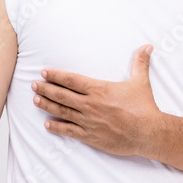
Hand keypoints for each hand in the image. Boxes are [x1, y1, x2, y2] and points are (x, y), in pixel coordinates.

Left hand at [31, 44, 162, 156]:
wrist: (148, 133)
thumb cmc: (144, 107)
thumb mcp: (141, 82)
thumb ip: (140, 63)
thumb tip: (147, 46)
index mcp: (98, 90)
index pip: (71, 80)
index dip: (56, 75)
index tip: (44, 72)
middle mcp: (90, 104)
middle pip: (62, 95)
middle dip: (46, 89)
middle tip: (34, 85)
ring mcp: (88, 121)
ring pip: (62, 111)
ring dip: (47, 105)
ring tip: (35, 100)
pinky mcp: (90, 136)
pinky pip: (69, 131)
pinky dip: (57, 128)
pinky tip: (47, 124)